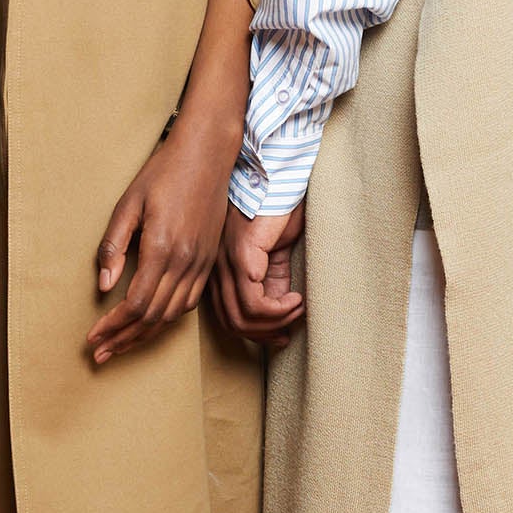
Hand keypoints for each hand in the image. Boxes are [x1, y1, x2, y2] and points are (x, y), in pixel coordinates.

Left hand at [86, 111, 242, 367]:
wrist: (208, 154)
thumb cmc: (163, 172)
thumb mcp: (129, 204)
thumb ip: (113, 246)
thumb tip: (103, 286)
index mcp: (162, 248)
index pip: (136, 304)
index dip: (113, 327)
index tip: (93, 339)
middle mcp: (185, 262)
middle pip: (153, 318)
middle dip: (124, 340)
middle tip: (100, 355)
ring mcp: (200, 263)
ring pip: (172, 316)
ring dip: (145, 336)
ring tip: (120, 347)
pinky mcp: (208, 261)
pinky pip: (189, 303)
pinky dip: (167, 321)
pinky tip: (152, 325)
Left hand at [212, 198, 306, 347]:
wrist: (278, 176)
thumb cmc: (277, 208)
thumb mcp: (272, 253)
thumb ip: (271, 281)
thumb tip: (279, 311)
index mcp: (217, 267)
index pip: (225, 315)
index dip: (253, 333)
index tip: (278, 336)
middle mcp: (216, 267)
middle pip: (231, 322)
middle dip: (263, 334)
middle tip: (287, 332)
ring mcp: (226, 261)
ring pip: (241, 317)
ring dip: (274, 322)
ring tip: (296, 311)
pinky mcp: (242, 255)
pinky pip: (253, 301)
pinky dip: (277, 310)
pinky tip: (295, 300)